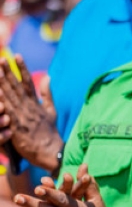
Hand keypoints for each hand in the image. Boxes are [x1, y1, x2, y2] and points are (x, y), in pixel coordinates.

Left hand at [0, 55, 63, 170]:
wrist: (50, 151)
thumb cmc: (49, 132)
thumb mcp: (51, 110)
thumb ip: (46, 93)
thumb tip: (48, 77)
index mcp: (36, 102)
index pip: (27, 81)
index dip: (22, 68)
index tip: (17, 56)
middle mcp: (28, 106)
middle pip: (16, 86)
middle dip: (8, 72)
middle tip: (1, 59)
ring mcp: (21, 115)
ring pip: (9, 96)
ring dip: (2, 83)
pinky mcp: (15, 126)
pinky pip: (6, 111)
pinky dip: (2, 101)